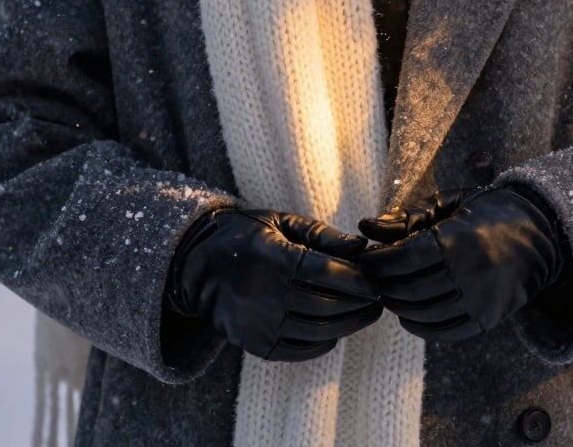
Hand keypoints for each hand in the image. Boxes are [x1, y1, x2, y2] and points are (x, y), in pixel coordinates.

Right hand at [168, 208, 381, 361]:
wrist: (194, 264)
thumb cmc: (245, 236)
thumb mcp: (280, 222)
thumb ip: (322, 235)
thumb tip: (362, 249)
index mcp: (271, 258)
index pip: (326, 273)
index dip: (357, 280)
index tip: (377, 282)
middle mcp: (263, 294)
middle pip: (327, 304)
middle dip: (360, 304)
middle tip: (379, 299)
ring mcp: (258, 324)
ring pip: (319, 330)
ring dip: (349, 324)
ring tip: (365, 314)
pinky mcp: (255, 344)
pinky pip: (300, 350)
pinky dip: (324, 342)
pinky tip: (335, 330)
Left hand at [357, 186, 562, 341]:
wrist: (544, 232)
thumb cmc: (489, 211)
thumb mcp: (451, 203)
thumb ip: (408, 216)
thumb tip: (366, 227)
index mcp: (459, 239)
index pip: (403, 259)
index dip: (378, 263)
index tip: (367, 260)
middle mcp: (471, 272)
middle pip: (410, 289)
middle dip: (385, 285)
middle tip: (375, 279)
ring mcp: (482, 299)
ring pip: (424, 313)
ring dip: (399, 307)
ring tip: (390, 294)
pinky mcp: (490, 318)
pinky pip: (446, 331)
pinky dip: (421, 328)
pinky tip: (408, 317)